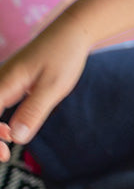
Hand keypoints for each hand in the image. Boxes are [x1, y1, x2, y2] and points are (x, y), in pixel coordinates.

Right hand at [0, 21, 90, 162]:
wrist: (70, 33)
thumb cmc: (64, 56)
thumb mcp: (54, 86)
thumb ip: (34, 111)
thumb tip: (16, 138)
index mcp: (3, 83)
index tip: (6, 153)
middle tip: (5, 155)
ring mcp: (1, 83)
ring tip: (8, 146)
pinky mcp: (8, 84)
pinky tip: (10, 131)